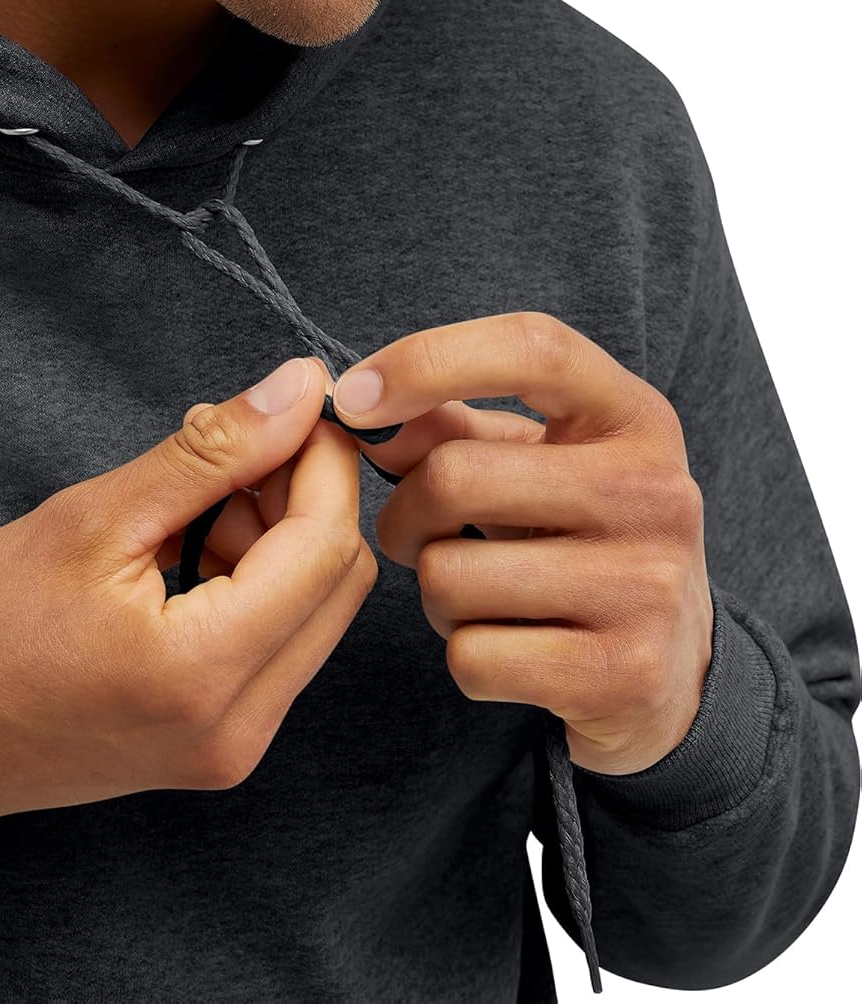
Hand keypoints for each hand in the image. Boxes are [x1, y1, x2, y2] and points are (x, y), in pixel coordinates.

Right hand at [0, 355, 376, 820]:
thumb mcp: (93, 518)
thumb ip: (209, 453)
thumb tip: (298, 389)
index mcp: (202, 671)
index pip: (323, 546)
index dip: (323, 461)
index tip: (297, 401)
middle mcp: (238, 727)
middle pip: (338, 583)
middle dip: (307, 496)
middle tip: (241, 442)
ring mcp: (235, 747)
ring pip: (316, 612)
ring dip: (281, 538)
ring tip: (198, 495)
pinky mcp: (222, 746)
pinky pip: (280, 646)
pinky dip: (259, 582)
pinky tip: (195, 543)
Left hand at [327, 310, 713, 776]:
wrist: (673, 663)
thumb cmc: (574, 533)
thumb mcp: (531, 460)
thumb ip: (446, 425)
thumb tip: (359, 414)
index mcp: (634, 416)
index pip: (531, 348)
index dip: (426, 360)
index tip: (351, 397)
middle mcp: (657, 492)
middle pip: (453, 477)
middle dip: (405, 512)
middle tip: (420, 531)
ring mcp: (648, 587)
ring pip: (447, 577)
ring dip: (435, 592)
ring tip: (482, 593)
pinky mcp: (625, 675)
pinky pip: (471, 657)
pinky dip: (465, 656)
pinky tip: (510, 647)